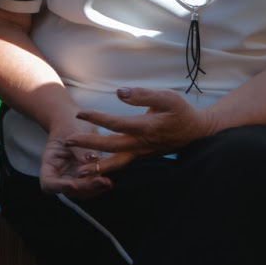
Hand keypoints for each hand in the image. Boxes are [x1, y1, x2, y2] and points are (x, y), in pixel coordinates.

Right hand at [38, 116, 113, 197]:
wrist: (77, 122)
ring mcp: (73, 176)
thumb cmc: (71, 124)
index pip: (48, 182)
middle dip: (84, 187)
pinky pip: (91, 186)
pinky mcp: (86, 176)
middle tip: (100, 181)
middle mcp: (61, 173)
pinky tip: (108, 182)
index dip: (59, 186)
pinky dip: (99, 186)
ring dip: (93, 189)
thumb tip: (91, 160)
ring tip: (106, 183)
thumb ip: (81, 148)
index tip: (74, 185)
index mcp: (50, 163)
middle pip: (68, 190)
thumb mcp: (74, 132)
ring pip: (81, 192)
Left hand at [68, 86, 216, 168]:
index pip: (117, 124)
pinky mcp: (142, 156)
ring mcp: (143, 153)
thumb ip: (143, 95)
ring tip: (80, 171)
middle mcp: (143, 144)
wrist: (197, 131)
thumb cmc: (181, 112)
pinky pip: (122, 163)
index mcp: (148, 128)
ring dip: (98, 166)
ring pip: (118, 162)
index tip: (80, 113)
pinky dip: (108, 168)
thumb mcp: (168, 97)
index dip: (98, 118)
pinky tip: (93, 169)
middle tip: (68, 142)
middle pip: (112, 146)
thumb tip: (119, 93)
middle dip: (89, 144)